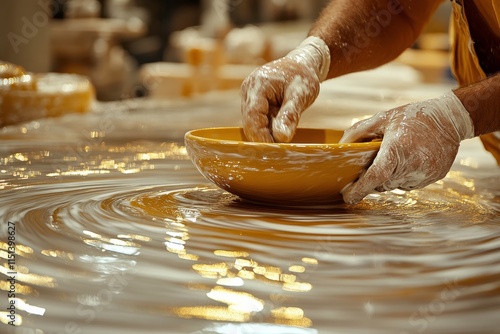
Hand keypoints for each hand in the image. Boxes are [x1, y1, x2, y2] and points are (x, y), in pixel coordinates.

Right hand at [241, 36, 329, 141]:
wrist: (301, 65)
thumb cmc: (302, 78)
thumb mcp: (301, 96)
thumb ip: (290, 116)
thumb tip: (281, 137)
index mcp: (258, 84)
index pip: (252, 115)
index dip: (260, 134)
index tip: (273, 149)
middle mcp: (248, 89)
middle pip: (249, 121)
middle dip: (262, 136)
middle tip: (279, 150)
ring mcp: (248, 96)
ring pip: (252, 122)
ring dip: (265, 133)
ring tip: (282, 139)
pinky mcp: (252, 102)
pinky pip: (256, 120)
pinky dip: (266, 128)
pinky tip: (279, 133)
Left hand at [340, 91, 474, 203]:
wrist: (450, 119)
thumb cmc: (412, 116)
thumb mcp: (382, 118)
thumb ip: (358, 132)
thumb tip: (340, 147)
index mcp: (397, 148)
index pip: (375, 176)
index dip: (359, 189)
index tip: (347, 196)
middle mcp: (412, 164)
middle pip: (382, 183)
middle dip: (373, 178)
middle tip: (375, 160)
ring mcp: (425, 173)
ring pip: (395, 185)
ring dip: (390, 176)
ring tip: (398, 154)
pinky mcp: (433, 177)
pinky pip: (410, 184)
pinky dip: (404, 175)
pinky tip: (410, 159)